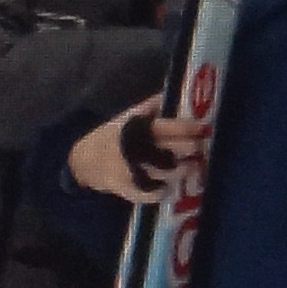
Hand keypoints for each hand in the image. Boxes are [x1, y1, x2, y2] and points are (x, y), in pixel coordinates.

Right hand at [69, 107, 205, 207]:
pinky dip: (162, 191)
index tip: (204, 127)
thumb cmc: (107, 138)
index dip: (186, 128)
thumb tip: (169, 94)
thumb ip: (147, 109)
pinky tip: (170, 186)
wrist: (83, 161)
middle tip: (201, 147)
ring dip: (181, 170)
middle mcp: (134, 149)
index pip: (165, 127)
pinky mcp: (127, 189)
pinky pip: (150, 193)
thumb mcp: (123, 119)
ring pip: (164, 173)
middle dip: (189, 148)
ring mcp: (131, 171)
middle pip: (169, 150)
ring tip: (193, 167)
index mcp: (134, 130)